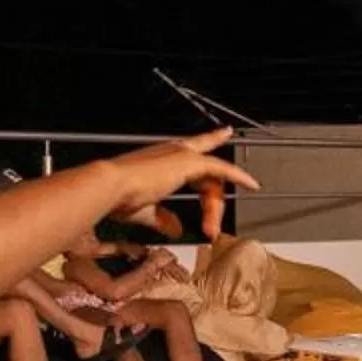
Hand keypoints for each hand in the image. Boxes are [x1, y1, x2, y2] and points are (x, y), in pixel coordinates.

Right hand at [105, 130, 255, 214]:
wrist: (111, 188)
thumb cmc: (118, 198)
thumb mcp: (145, 211)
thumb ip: (163, 218)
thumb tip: (176, 229)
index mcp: (161, 158)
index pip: (192, 147)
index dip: (210, 139)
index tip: (224, 132)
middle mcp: (173, 150)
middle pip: (206, 173)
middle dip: (212, 204)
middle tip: (210, 227)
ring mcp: (182, 154)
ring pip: (213, 178)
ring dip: (214, 207)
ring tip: (211, 228)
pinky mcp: (189, 161)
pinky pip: (221, 169)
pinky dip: (237, 176)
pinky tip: (251, 184)